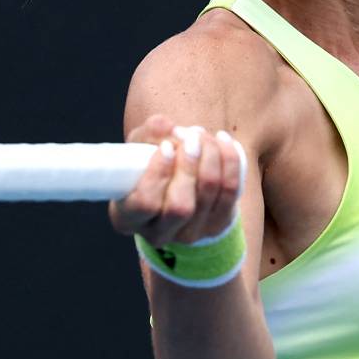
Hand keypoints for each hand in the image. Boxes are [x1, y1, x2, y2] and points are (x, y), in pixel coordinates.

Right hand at [108, 114, 244, 246]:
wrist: (174, 190)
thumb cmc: (149, 168)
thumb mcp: (138, 150)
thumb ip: (147, 135)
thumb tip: (164, 125)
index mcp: (128, 218)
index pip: (145, 204)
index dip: (158, 173)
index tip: (166, 146)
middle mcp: (158, 233)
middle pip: (180, 206)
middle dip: (189, 165)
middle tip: (190, 138)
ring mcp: (190, 233)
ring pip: (208, 195)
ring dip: (210, 157)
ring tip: (202, 135)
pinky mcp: (217, 224)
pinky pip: (230, 191)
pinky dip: (230, 161)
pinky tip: (223, 141)